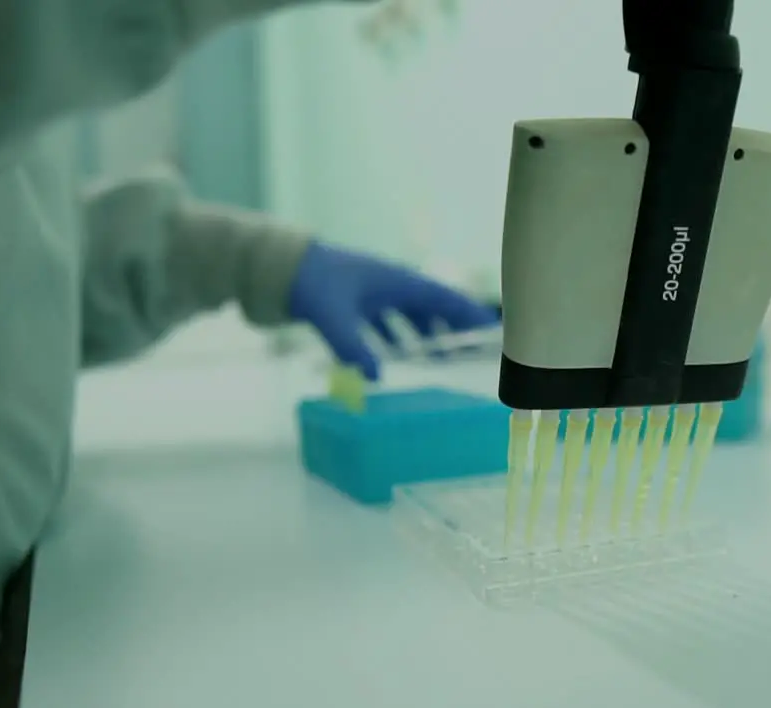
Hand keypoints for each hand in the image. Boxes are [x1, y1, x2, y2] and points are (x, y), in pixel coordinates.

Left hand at [288, 242, 497, 380]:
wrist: (278, 265)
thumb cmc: (310, 283)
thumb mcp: (333, 316)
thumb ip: (354, 348)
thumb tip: (375, 379)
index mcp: (396, 281)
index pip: (444, 297)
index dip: (470, 314)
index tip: (493, 330)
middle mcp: (390, 284)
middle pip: (431, 306)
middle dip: (452, 327)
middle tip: (471, 351)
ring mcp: (372, 291)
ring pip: (409, 312)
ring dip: (424, 333)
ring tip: (438, 357)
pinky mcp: (354, 300)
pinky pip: (384, 319)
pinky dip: (394, 336)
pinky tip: (392, 354)